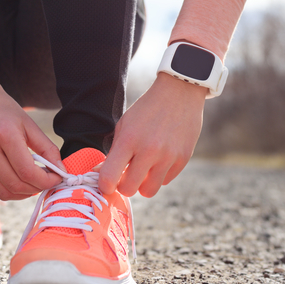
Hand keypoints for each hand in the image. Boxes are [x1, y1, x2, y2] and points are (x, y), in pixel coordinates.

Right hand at [0, 73, 63, 199]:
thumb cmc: (5, 110)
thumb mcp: (30, 124)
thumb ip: (47, 148)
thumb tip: (60, 170)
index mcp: (5, 135)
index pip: (27, 171)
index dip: (46, 180)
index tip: (58, 177)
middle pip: (16, 184)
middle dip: (38, 188)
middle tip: (49, 180)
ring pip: (5, 192)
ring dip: (25, 193)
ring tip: (36, 181)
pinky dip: (13, 191)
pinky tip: (22, 181)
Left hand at [99, 73, 205, 197]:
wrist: (179, 92)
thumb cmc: (147, 109)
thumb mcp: (125, 124)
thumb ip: (114, 151)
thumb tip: (101, 174)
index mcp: (129, 139)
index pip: (109, 177)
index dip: (105, 186)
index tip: (107, 184)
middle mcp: (149, 150)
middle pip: (129, 189)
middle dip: (125, 185)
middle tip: (126, 175)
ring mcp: (168, 156)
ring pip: (149, 191)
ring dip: (143, 183)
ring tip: (144, 169)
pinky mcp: (183, 158)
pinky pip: (166, 180)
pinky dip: (160, 174)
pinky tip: (160, 158)